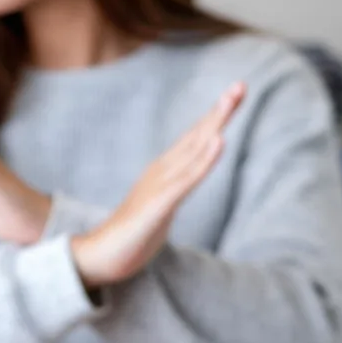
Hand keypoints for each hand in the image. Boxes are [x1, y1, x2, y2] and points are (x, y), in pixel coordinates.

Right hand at [71, 82, 245, 288]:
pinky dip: (205, 159)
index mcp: (164, 173)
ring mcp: (159, 186)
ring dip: (214, 125)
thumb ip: (173, 193)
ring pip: (192, 151)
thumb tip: (187, 182)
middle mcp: (162, 172)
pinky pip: (186, 179)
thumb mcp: (160, 209)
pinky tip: (218, 141)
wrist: (100, 256)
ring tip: (230, 100)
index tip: (236, 94)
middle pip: (196, 137)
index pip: (194, 141)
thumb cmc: (131, 236)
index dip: (215, 117)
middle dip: (219, 111)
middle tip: (241, 85)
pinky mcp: (158, 205)